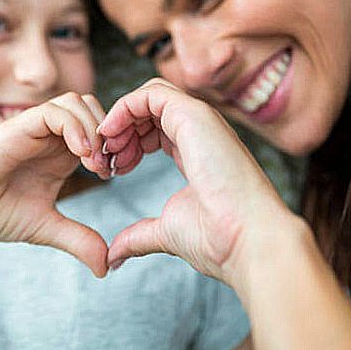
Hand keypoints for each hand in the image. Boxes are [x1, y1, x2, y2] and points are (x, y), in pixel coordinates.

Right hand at [0, 92, 111, 277]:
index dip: (114, 147)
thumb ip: (77, 240)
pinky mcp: (20, 126)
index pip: (101, 130)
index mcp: (62, 153)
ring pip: (79, 103)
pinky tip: (80, 156)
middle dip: (111, 133)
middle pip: (95, 109)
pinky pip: (55, 111)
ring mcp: (36, 128)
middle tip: (109, 167)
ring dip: (95, 128)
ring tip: (94, 164)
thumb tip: (106, 267)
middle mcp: (52, 136)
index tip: (115, 176)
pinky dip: (75, 127)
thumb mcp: (46, 228)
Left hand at [97, 79, 292, 283]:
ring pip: (149, 95)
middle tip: (103, 160)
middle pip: (149, 109)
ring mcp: (199, 120)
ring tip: (107, 151)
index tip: (111, 171)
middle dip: (120, 130)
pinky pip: (151, 93)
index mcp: (196, 151)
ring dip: (119, 119)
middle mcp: (200, 131)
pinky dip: (124, 107)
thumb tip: (113, 256)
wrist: (246, 242)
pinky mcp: (194, 115)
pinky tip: (110, 133)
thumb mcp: (166, 231)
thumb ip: (139, 236)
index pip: (155, 129)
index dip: (128, 143)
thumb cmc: (218, 239)